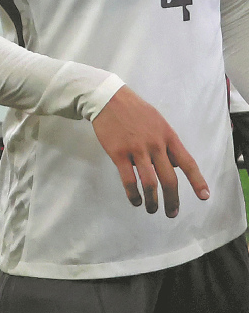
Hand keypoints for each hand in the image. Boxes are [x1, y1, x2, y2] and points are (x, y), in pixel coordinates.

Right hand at [92, 85, 208, 215]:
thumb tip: (175, 164)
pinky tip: (135, 200)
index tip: (204, 196)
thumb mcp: (158, 121)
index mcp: (168, 136)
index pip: (187, 162)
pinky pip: (129, 180)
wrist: (108, 99)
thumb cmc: (135, 110)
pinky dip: (133, 194)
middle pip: (169, 179)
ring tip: (152, 209)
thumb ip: (167, 142)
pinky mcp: (119, 153)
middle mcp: (155, 145)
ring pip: (150, 183)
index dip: (197, 181)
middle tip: (172, 213)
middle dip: (172, 200)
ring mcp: (137, 149)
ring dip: (152, 201)